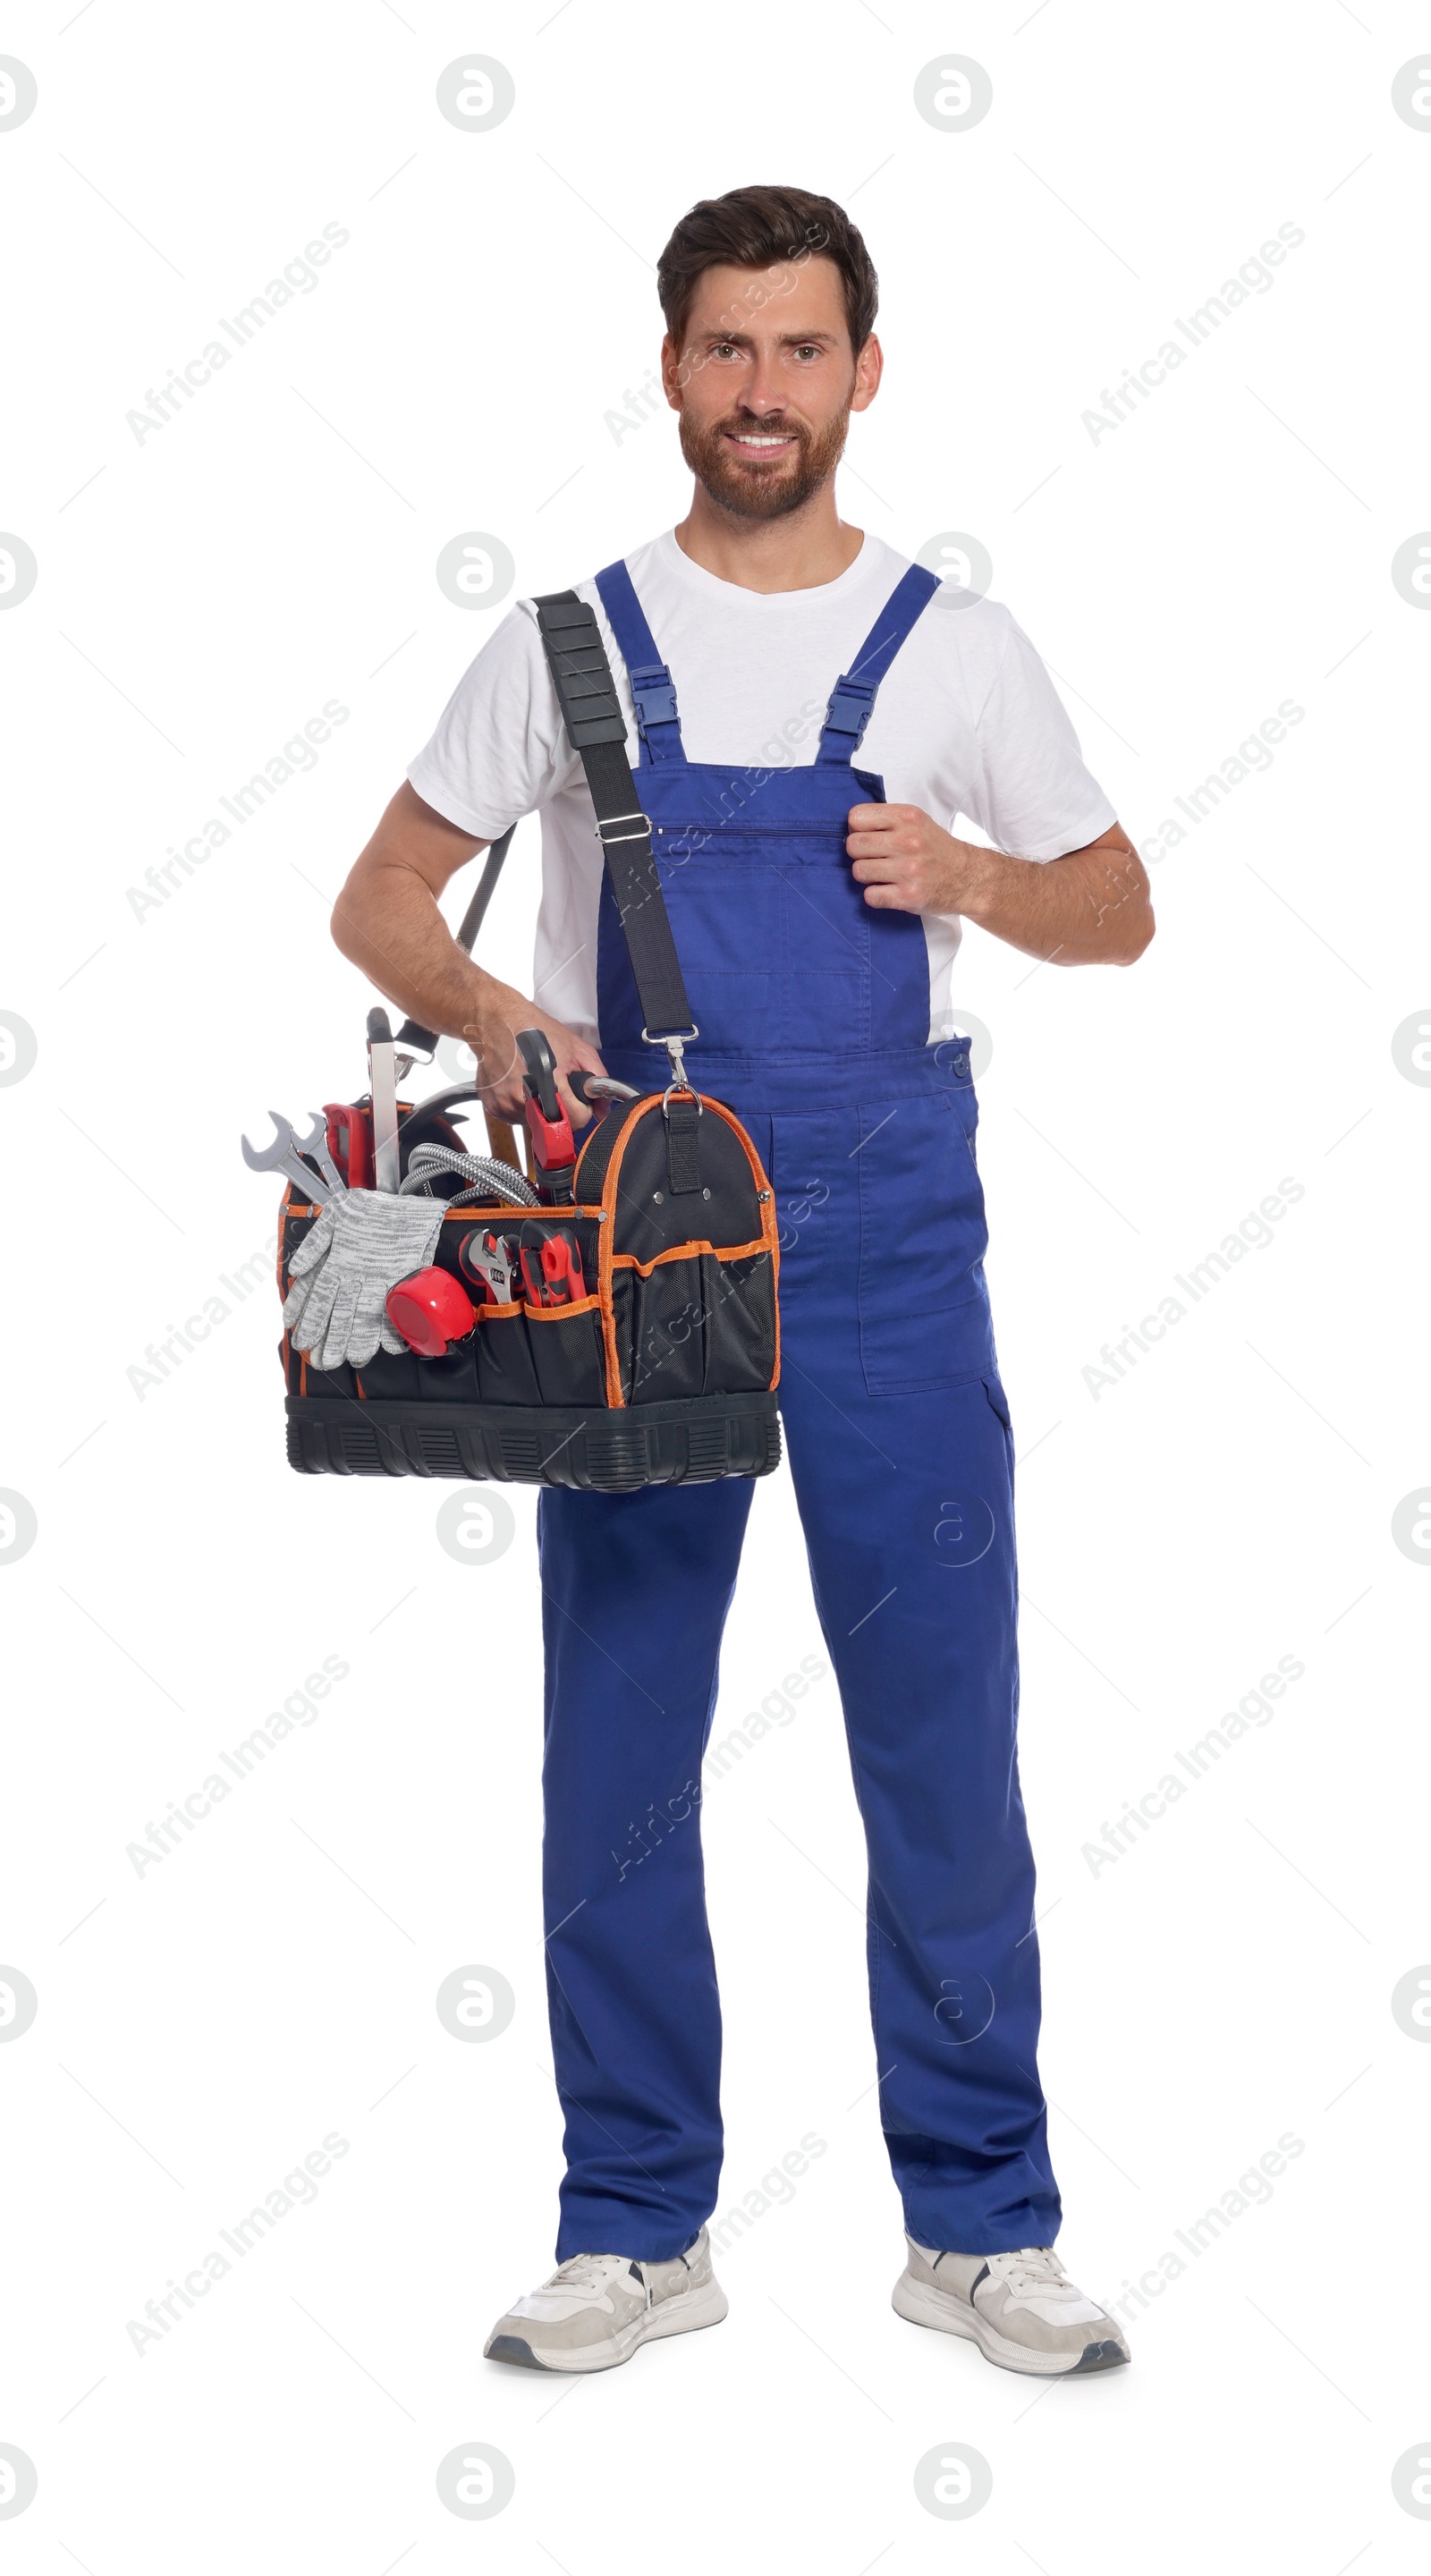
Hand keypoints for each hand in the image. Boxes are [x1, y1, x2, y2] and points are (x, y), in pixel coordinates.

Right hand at [462, 990, 607, 1127]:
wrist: (496, 1021)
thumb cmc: (535, 1029)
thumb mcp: (577, 1048)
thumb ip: (596, 1079)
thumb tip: (602, 1109)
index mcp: (549, 1082)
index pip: (576, 1121)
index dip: (582, 1110)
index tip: (578, 1100)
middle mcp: (525, 1097)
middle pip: (555, 1123)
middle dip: (560, 1107)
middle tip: (553, 1083)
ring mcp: (507, 1104)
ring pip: (536, 1122)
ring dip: (540, 1107)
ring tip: (533, 1080)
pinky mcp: (495, 1107)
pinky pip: (517, 1118)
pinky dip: (523, 1106)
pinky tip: (520, 1084)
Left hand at [846, 803, 989, 915]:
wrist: (969, 878)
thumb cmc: (936, 849)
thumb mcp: (917, 821)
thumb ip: (886, 821)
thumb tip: (849, 829)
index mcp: (907, 817)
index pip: (856, 818)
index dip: (856, 829)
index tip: (869, 837)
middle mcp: (908, 841)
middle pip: (853, 845)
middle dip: (858, 854)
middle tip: (874, 858)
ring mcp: (909, 870)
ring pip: (858, 871)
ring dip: (867, 876)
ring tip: (883, 875)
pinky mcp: (909, 896)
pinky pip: (870, 896)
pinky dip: (875, 896)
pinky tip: (888, 890)